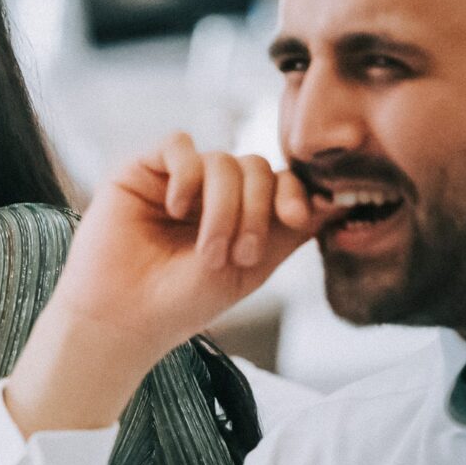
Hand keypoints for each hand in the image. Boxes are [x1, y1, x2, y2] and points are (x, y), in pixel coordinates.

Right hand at [53, 131, 319, 360]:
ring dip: (223, 209)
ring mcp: (174, 178)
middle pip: (255, 166)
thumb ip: (290, 232)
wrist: (125, 319)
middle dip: (257, 209)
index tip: (298, 218)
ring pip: (222, 161)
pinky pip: (179, 145)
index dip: (293, 192)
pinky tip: (175, 209)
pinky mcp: (140, 168)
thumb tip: (340, 200)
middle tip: (240, 255)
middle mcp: (207, 192)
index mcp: (235, 213)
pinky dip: (187, 176)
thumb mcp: (251, 269)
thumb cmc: (182, 303)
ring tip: (207, 253)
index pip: (275, 181)